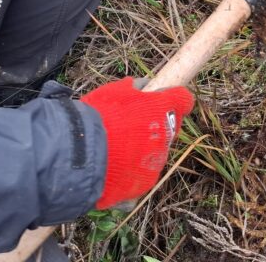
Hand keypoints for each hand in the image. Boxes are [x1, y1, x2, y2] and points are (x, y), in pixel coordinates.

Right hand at [80, 77, 193, 208]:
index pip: (183, 99)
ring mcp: (157, 159)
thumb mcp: (113, 92)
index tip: (164, 100)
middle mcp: (165, 134)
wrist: (81, 154)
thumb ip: (133, 88)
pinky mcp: (146, 180)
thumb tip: (142, 85)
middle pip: (171, 127)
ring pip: (157, 151)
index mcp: (161, 108)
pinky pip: (144, 172)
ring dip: (145, 148)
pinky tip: (115, 167)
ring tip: (118, 149)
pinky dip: (134, 169)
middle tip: (134, 126)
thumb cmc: (97, 117)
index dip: (174, 99)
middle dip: (157, 125)